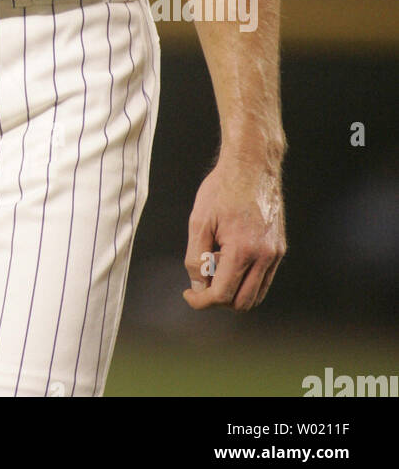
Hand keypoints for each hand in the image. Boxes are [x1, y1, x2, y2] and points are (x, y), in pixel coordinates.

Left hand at [183, 157, 285, 310]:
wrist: (251, 165)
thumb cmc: (222, 188)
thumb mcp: (199, 221)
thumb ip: (195, 258)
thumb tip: (198, 286)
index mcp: (243, 250)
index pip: (222, 294)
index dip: (202, 301)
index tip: (189, 294)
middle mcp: (264, 256)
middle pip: (242, 303)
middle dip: (218, 299)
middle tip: (201, 279)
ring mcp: (275, 253)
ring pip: (256, 294)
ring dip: (233, 290)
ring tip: (215, 262)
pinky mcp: (279, 248)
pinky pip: (264, 279)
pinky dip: (246, 280)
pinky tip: (229, 256)